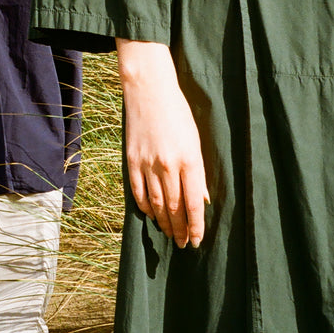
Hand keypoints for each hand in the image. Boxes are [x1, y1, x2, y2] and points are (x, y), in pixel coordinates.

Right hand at [116, 39, 208, 248]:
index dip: (196, 226)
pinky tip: (151, 214)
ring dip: (164, 223)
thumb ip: (198, 171)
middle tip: (183, 243)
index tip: (197, 240)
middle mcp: (168, 165)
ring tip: (170, 234)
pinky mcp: (132, 159)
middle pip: (175, 208)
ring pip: (157, 204)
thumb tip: (202, 199)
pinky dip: (145, 206)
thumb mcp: (195, 139)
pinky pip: (138, 191)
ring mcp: (148, 163)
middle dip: (180, 229)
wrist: (148, 89)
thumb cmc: (177, 112)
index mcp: (189, 159)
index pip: (193, 203)